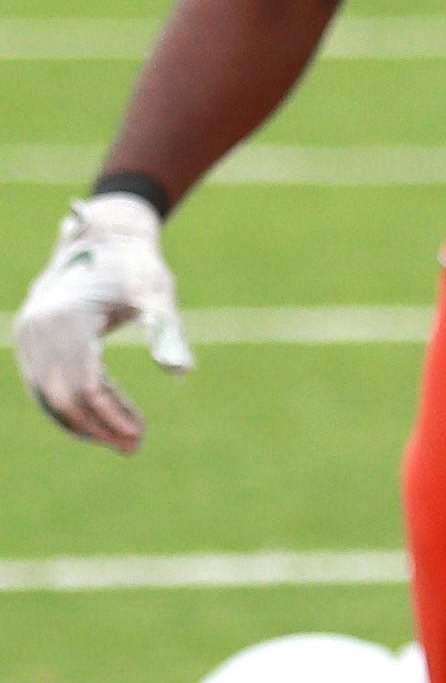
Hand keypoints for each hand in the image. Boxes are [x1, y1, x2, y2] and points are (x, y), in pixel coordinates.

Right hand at [15, 193, 192, 453]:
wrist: (103, 236)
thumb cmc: (135, 265)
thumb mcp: (156, 293)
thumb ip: (166, 330)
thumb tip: (181, 372)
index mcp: (66, 320)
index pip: (85, 385)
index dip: (112, 416)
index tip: (140, 436)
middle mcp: (37, 329)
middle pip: (63, 396)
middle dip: (99, 426)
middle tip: (135, 446)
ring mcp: (27, 335)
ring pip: (49, 395)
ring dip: (84, 422)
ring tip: (125, 439)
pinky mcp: (29, 340)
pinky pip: (43, 385)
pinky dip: (70, 407)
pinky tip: (102, 421)